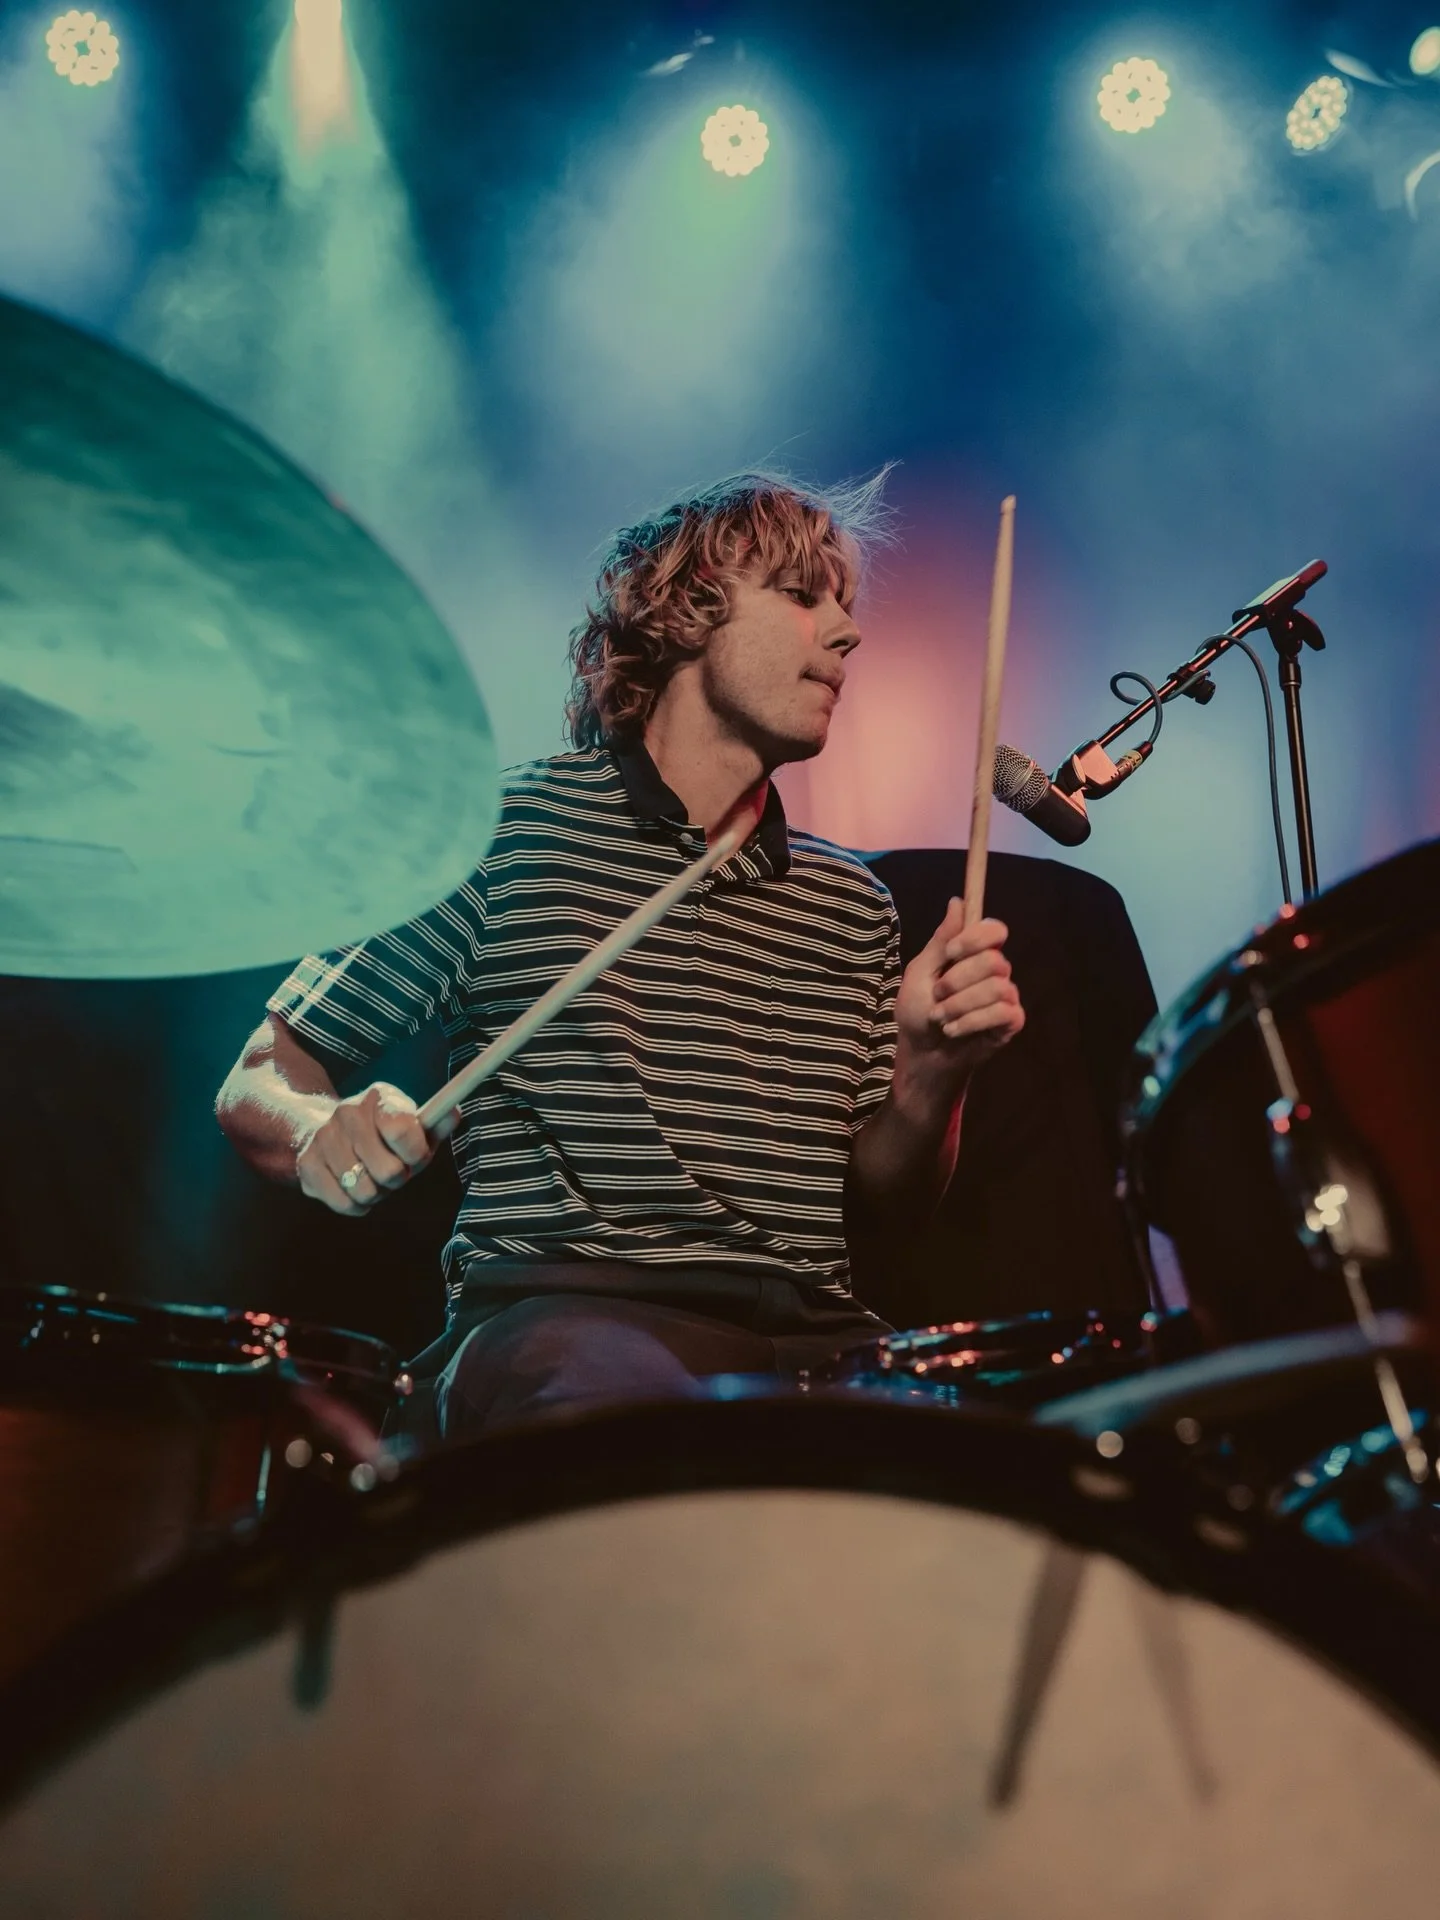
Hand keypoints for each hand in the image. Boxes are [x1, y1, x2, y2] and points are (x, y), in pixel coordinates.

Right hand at [295, 1081, 455, 1217]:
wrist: (327, 1131)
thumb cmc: (384, 1135)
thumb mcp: (414, 1126)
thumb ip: (436, 1124)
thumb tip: (453, 1113)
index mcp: (379, 1098)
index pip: (403, 1130)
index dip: (416, 1154)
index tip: (415, 1157)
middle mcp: (347, 1112)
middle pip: (389, 1171)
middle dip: (398, 1179)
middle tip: (392, 1171)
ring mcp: (324, 1138)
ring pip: (365, 1191)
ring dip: (376, 1193)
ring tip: (372, 1177)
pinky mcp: (306, 1165)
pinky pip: (344, 1204)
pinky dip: (356, 1205)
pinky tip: (354, 1188)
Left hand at [894, 899, 1024, 1089]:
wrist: (920, 1054)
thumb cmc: (917, 1010)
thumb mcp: (920, 973)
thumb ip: (940, 941)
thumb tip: (957, 902)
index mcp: (973, 954)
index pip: (995, 930)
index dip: (976, 938)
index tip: (952, 952)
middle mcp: (994, 971)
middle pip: (994, 960)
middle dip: (958, 981)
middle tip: (937, 996)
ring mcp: (1005, 996)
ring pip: (997, 987)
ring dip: (961, 1005)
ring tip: (941, 1018)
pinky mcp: (1011, 1022)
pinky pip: (1003, 1012)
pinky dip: (972, 1021)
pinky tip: (954, 1030)